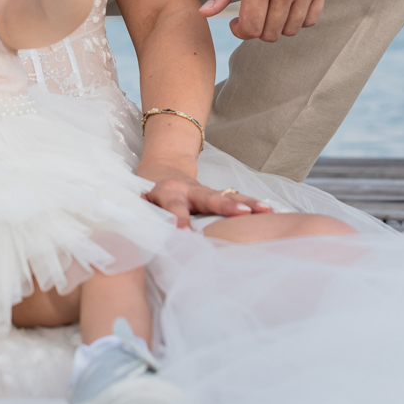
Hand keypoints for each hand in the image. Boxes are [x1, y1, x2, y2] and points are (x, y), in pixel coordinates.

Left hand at [138, 159, 273, 229]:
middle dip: (226, 207)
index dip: (178, 219)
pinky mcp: (219, 195)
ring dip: (248, 205)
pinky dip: (255, 206)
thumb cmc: (146, 191)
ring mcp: (206, 192)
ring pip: (229, 197)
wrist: (163, 165)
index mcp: (165, 192)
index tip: (183, 233)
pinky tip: (273, 211)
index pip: (173, 206)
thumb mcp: (135, 199)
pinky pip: (238, 201)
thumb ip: (136, 215)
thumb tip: (129, 238)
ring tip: (267, 210)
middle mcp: (188, 190)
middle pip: (209, 198)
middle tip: (243, 215)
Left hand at [200, 0, 330, 41]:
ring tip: (269, 11)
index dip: (240, 31)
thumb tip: (206, 12)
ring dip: (277, 26)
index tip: (237, 23)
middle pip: (270, 32)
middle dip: (256, 29)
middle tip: (252, 15)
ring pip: (291, 29)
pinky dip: (298, 20)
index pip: (251, 26)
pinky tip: (287, 7)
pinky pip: (311, 19)